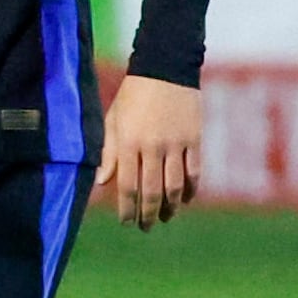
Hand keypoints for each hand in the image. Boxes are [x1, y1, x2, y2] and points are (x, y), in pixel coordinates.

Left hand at [97, 75, 203, 230]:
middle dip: (148, 214)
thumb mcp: (113, 120)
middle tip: (145, 227)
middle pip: (152, 191)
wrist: (166, 70)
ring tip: (165, 218)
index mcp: (129, 142)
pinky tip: (184, 200)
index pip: (127, 185)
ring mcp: (176, 144)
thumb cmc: (133, 96)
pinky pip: (195, 172)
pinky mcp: (195, 140)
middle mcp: (153, 147)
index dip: (126, 208)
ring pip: (175, 186)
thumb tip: (102, 183)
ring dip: (170, 207)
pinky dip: (190, 189)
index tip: (125, 221)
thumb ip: (108, 152)